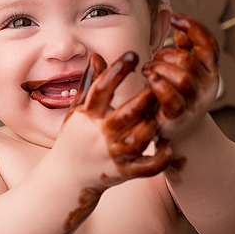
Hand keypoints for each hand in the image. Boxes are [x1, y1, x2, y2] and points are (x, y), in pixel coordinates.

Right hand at [64, 51, 173, 182]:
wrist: (67, 178)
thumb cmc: (74, 139)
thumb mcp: (77, 110)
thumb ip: (89, 83)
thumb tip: (96, 56)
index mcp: (87, 116)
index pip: (102, 89)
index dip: (117, 70)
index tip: (133, 55)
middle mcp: (99, 136)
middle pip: (125, 115)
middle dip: (144, 99)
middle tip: (158, 85)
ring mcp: (112, 156)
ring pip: (137, 141)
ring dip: (152, 127)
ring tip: (160, 114)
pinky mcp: (124, 173)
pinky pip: (146, 168)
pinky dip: (160, 158)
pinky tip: (168, 144)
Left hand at [142, 13, 218, 139]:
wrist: (181, 135)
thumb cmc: (176, 94)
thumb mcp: (183, 69)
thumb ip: (183, 47)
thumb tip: (177, 22)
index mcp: (210, 69)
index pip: (208, 42)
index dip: (193, 26)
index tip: (174, 18)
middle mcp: (208, 85)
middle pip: (188, 60)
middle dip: (165, 54)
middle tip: (152, 60)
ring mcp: (195, 103)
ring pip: (182, 77)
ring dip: (159, 69)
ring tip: (148, 72)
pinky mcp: (178, 118)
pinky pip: (172, 99)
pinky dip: (159, 86)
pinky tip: (150, 81)